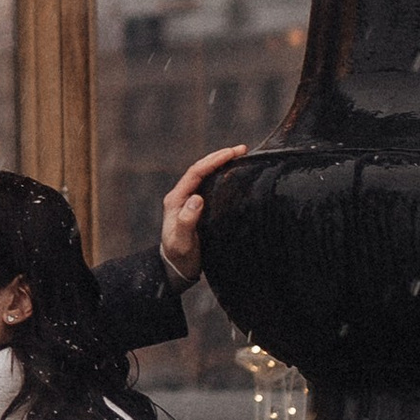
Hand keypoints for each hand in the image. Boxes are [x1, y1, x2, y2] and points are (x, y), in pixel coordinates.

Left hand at [158, 146, 247, 289]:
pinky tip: (235, 176)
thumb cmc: (178, 256)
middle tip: (242, 150)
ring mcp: (190, 202)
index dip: (214, 160)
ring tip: (241, 157)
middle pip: (201, 170)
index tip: (232, 152)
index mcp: (176, 199)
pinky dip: (223, 178)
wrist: (176, 269)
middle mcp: (182, 196)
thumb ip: (186, 220)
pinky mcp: (198, 209)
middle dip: (220, 157)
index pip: (195, 173)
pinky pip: (211, 188)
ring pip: (206, 177)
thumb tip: (197, 198)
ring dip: (222, 165)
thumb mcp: (181, 241)